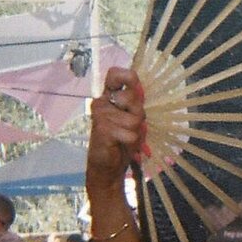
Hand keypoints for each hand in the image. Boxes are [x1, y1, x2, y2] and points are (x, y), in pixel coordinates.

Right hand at [87, 66, 145, 191]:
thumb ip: (135, 104)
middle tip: (129, 127)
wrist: (106, 167)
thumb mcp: (131, 119)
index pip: (114, 74)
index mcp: (109, 97)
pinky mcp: (102, 129)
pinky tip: (119, 145)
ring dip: (135, 132)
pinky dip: (131, 142)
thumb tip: (140, 88)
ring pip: (135, 118)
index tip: (133, 83)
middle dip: (138, 115)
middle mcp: (102, 102)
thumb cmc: (120, 141)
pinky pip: (131, 133)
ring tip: (123, 138)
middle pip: (133, 98)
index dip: (126, 75)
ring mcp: (101, 115)